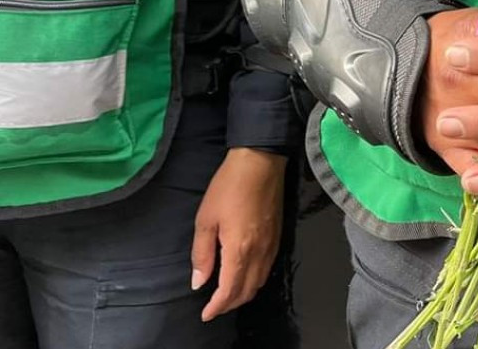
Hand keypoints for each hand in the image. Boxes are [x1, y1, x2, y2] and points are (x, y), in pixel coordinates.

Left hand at [191, 147, 286, 321]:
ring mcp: (272, 246)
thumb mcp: (205, 219)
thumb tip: (199, 282)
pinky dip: (255, 280)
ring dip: (243, 294)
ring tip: (226, 295)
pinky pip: (267, 269)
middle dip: (230, 304)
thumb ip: (202, 254)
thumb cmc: (228, 187)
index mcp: (239, 250)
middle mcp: (259, 253)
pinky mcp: (278, 237)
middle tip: (213, 307)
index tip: (205, 314)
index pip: (229, 291)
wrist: (260, 162)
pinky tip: (244, 275)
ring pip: (259, 282)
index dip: (216, 307)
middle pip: (247, 291)